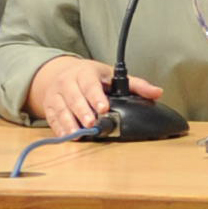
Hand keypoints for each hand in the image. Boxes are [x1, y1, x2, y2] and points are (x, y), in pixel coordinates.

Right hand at [27, 55, 163, 134]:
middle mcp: (68, 82)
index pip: (90, 84)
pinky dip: (59, 128)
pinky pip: (53, 118)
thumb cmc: (91, 77)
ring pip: (62, 109)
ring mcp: (56, 94)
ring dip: (70, 123)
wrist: (61, 74)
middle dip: (82, 111)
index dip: (96, 96)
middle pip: (74, 97)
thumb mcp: (112, 76)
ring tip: (78, 134)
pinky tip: (68, 136)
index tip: (103, 107)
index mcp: (85, 72)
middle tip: (92, 123)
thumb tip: (158, 92)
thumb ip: (136, 85)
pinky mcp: (49, 106)